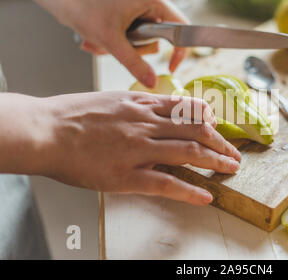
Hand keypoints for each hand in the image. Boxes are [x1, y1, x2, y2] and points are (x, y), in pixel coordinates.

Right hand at [0, 92, 240, 205]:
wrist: (45, 130)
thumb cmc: (72, 115)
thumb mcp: (110, 99)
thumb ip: (137, 105)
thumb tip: (156, 108)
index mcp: (141, 105)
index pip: (186, 109)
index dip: (208, 118)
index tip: (218, 126)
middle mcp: (146, 124)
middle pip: (194, 130)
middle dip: (219, 142)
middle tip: (234, 152)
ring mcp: (138, 149)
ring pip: (187, 152)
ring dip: (214, 161)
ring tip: (231, 169)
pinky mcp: (127, 175)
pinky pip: (165, 183)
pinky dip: (189, 190)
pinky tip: (205, 196)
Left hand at [62, 0, 188, 87]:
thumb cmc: (84, 6)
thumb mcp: (112, 41)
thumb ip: (135, 64)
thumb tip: (153, 82)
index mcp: (152, 0)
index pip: (181, 27)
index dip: (180, 49)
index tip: (170, 66)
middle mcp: (148, 3)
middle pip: (159, 38)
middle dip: (137, 48)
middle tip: (119, 44)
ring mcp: (137, 9)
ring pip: (143, 40)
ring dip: (124, 47)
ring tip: (104, 39)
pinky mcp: (127, 15)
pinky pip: (131, 38)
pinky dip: (117, 43)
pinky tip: (100, 38)